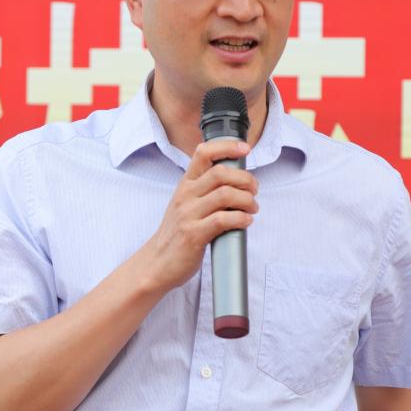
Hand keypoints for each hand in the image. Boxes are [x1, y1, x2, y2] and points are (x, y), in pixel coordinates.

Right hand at [139, 139, 257, 292]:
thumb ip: (206, 190)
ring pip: (225, 195)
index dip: (227, 147)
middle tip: (254, 190)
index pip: (203, 153)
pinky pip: (222, 220)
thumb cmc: (177, 234)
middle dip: (245, 179)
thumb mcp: (186, 204)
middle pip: (220, 173)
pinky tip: (245, 222)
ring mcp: (188, 215)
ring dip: (247, 200)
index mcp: (185, 184)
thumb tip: (239, 181)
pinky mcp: (193, 235)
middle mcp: (185, 196)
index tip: (245, 149)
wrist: (156, 263)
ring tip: (252, 208)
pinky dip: (241, 219)